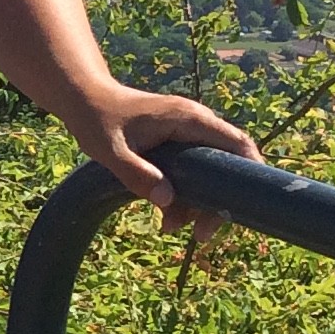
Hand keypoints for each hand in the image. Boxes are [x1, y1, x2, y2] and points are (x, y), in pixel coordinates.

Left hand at [72, 88, 258, 237]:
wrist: (85, 100)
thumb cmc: (97, 120)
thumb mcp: (110, 151)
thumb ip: (137, 174)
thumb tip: (167, 200)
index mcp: (189, 119)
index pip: (236, 143)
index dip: (249, 172)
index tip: (242, 207)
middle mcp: (196, 123)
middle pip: (227, 164)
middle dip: (217, 201)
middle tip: (201, 234)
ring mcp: (188, 132)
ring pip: (209, 172)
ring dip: (196, 203)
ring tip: (170, 227)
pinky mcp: (177, 142)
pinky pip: (193, 171)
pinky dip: (184, 194)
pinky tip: (166, 216)